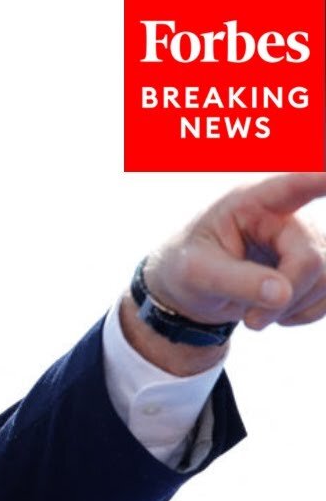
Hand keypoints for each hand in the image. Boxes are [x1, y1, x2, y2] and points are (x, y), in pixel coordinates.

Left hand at [146, 173, 325, 329]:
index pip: (290, 186)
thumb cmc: (188, 268)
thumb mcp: (196, 275)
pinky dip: (305, 313)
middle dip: (284, 298)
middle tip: (250, 321)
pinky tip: (277, 313)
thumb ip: (236, 281)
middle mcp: (286, 216)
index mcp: (249, 203)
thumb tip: (282, 294)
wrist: (193, 290)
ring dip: (294, 308)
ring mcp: (306, 240)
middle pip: (311, 260)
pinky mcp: (317, 265)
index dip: (316, 179)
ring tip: (255, 315)